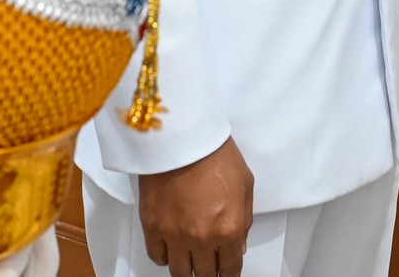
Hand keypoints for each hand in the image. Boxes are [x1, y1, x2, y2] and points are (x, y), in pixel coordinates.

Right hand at [137, 136, 253, 276]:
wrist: (182, 136)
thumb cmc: (214, 153)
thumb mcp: (245, 184)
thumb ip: (244, 219)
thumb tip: (238, 244)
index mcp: (229, 229)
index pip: (231, 268)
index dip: (229, 274)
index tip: (226, 272)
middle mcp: (202, 238)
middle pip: (205, 274)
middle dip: (209, 271)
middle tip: (208, 265)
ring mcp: (175, 235)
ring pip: (180, 272)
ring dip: (187, 268)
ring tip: (189, 260)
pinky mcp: (152, 226)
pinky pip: (157, 256)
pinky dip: (164, 257)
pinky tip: (170, 250)